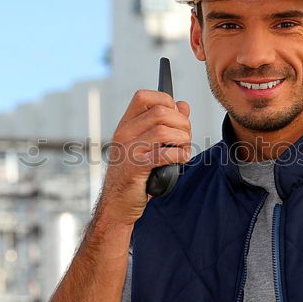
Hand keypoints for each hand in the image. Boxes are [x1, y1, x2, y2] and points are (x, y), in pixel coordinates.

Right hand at [95, 89, 190, 227]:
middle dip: (182, 124)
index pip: (144, 96)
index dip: (167, 102)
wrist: (118, 205)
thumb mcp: (148, 145)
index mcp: (126, 124)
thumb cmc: (135, 175)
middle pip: (161, 112)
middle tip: (185, 139)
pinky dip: (179, 156)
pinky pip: (163, 154)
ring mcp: (127, 150)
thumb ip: (166, 124)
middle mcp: (124, 133)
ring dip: (183, 141)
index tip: (176, 118)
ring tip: (183, 151)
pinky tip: (181, 160)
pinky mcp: (134, 168)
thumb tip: (183, 105)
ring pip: (164, 131)